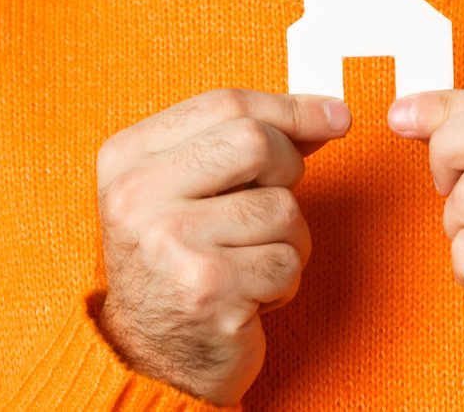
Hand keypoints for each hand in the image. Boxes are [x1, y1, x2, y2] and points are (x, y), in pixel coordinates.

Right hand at [94, 88, 350, 404]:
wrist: (152, 360)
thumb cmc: (182, 264)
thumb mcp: (191, 189)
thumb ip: (245, 143)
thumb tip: (328, 114)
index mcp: (126, 158)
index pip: (224, 104)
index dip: (290, 107)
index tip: (336, 115)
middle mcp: (136, 196)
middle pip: (256, 143)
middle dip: (288, 170)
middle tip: (273, 205)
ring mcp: (169, 243)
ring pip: (282, 208)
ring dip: (288, 239)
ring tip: (250, 262)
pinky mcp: (206, 290)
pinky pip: (286, 262)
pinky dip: (283, 281)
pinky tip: (248, 295)